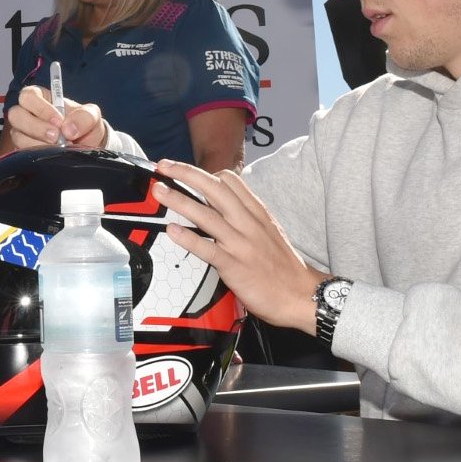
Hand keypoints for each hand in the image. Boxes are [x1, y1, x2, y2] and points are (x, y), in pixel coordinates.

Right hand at [4, 86, 106, 149]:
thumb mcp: (91, 115)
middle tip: (56, 137)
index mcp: (40, 98)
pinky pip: (21, 153)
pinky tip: (51, 156)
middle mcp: (27, 114)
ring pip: (18, 136)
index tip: (59, 120)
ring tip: (58, 148)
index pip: (28, 96)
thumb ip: (84, 117)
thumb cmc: (83, 124)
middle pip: (16, 115)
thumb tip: (69, 129)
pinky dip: (37, 156)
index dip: (41, 108)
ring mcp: (23, 133)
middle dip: (36, 127)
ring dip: (38, 143)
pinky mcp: (22, 151)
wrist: (86, 145)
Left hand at [153, 159, 324, 335]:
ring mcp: (241, 244)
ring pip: (206, 215)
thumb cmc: (282, 266)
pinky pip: (207, 249)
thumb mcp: (269, 231)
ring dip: (179, 200)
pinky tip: (172, 231)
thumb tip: (220, 208)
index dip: (206, 173)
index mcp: (257, 213)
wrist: (302, 295)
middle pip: (215, 189)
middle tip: (164, 166)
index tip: (184, 172)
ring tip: (159, 191)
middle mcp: (248, 223)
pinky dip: (188, 238)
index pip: (231, 181)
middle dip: (186, 174)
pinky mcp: (235, 266)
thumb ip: (246, 217)